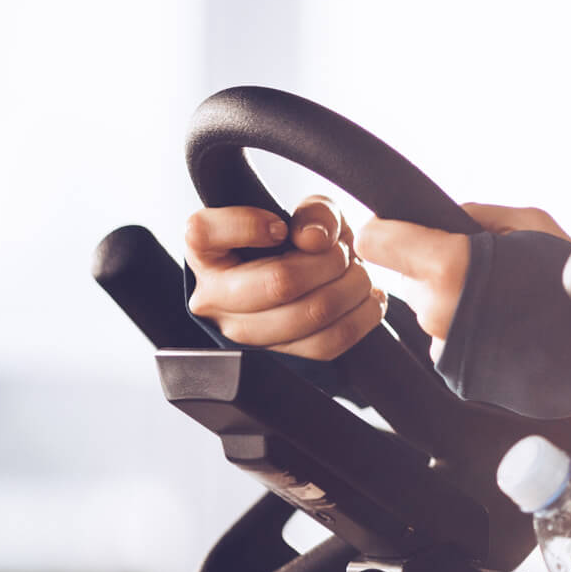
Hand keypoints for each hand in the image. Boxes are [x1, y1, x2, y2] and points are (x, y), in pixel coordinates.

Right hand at [185, 195, 385, 359]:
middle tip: (343, 251)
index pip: (203, 232)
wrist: (320, 279)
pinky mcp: (278, 358)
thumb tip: (315, 239)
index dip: (249, 224)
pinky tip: (367, 296)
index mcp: (206, 251)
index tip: (280, 227)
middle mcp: (214, 297)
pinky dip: (361, 315)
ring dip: (351, 287)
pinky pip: (328, 343)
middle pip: (280, 282)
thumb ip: (314, 213)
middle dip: (330, 261)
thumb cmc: (303, 241)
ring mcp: (242, 334)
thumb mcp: (310, 213)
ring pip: (309, 315)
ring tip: (358, 272)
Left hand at [355, 202, 570, 343]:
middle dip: (433, 269)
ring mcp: (445, 348)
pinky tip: (505, 331)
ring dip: (452, 302)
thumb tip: (444, 217)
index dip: (388, 231)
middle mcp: (437, 311)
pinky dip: (466, 334)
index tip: (405, 231)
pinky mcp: (457, 377)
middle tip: (485, 271)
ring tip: (504, 304)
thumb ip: (477, 213)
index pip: (377, 241)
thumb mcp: (532, 223)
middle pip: (405, 278)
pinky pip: (446, 342)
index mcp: (449, 266)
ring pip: (427, 310)